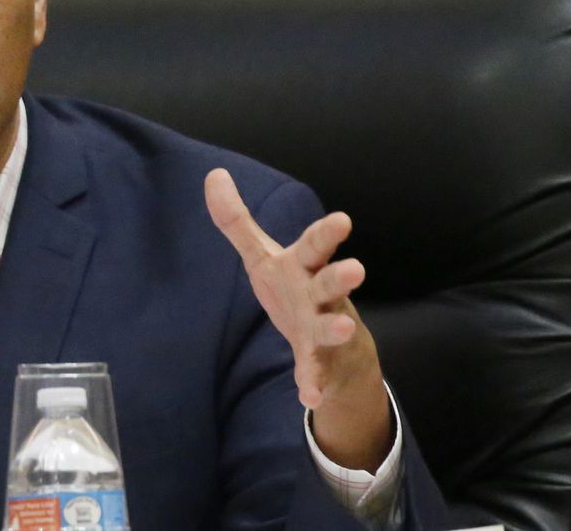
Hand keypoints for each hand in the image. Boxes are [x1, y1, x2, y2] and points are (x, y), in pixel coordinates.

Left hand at [204, 169, 391, 469]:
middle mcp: (320, 295)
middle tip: (357, 269)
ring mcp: (321, 329)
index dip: (328, 233)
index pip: (317, 245)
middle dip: (342, 275)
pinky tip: (307, 396)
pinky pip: (314, 372)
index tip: (343, 220)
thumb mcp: (262, 256)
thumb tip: (213, 174)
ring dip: (335, 327)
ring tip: (344, 326)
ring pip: (331, 326)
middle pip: (332, 282)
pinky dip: (311, 382)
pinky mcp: (316, 361)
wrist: (331, 346)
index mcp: (305, 266)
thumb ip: (237, 220)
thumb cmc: (293, 290)